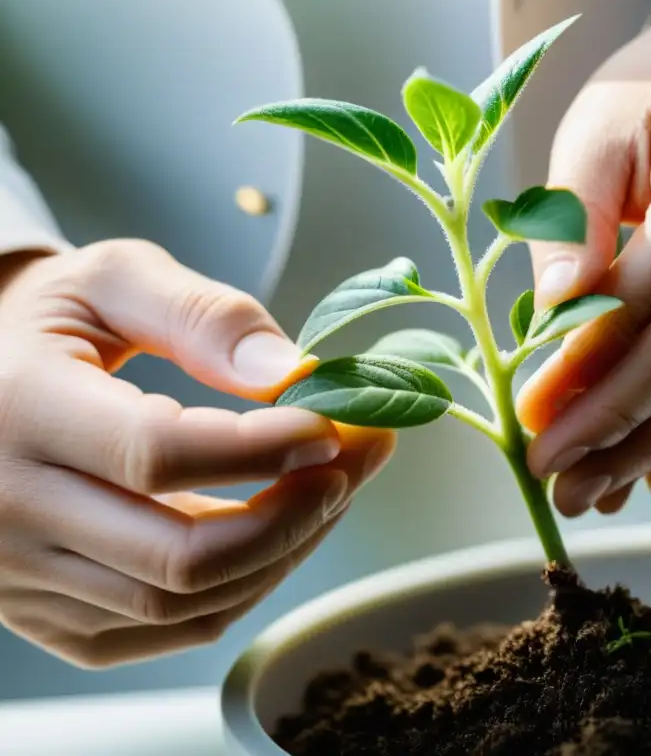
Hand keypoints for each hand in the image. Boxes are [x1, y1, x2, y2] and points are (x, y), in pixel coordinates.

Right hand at [0, 240, 393, 666]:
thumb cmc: (53, 322)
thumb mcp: (112, 281)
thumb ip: (202, 314)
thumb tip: (291, 372)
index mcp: (16, 409)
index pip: (156, 454)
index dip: (263, 449)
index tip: (335, 425)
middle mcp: (4, 509)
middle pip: (180, 555)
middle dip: (295, 514)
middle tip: (354, 463)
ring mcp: (19, 576)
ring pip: (183, 604)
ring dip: (282, 553)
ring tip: (329, 491)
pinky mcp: (43, 615)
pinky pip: (165, 630)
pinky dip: (242, 589)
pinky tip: (277, 533)